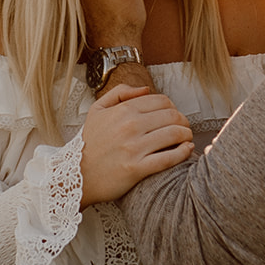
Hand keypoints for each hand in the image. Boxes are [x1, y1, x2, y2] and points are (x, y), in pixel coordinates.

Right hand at [80, 84, 193, 203]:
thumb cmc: (89, 144)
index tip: (174, 116)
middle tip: (184, 128)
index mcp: (123, 110)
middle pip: (172, 116)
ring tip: (186, 139)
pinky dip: (183, 153)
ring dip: (186, 135)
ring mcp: (134, 148)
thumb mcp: (97, 110)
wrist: (77, 175)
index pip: (162, 101)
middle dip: (183, 121)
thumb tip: (146, 89)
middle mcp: (130, 126)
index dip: (173, 107)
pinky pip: (169, 158)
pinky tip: (187, 150)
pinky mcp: (136, 169)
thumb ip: (120, 92)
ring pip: (174, 134)